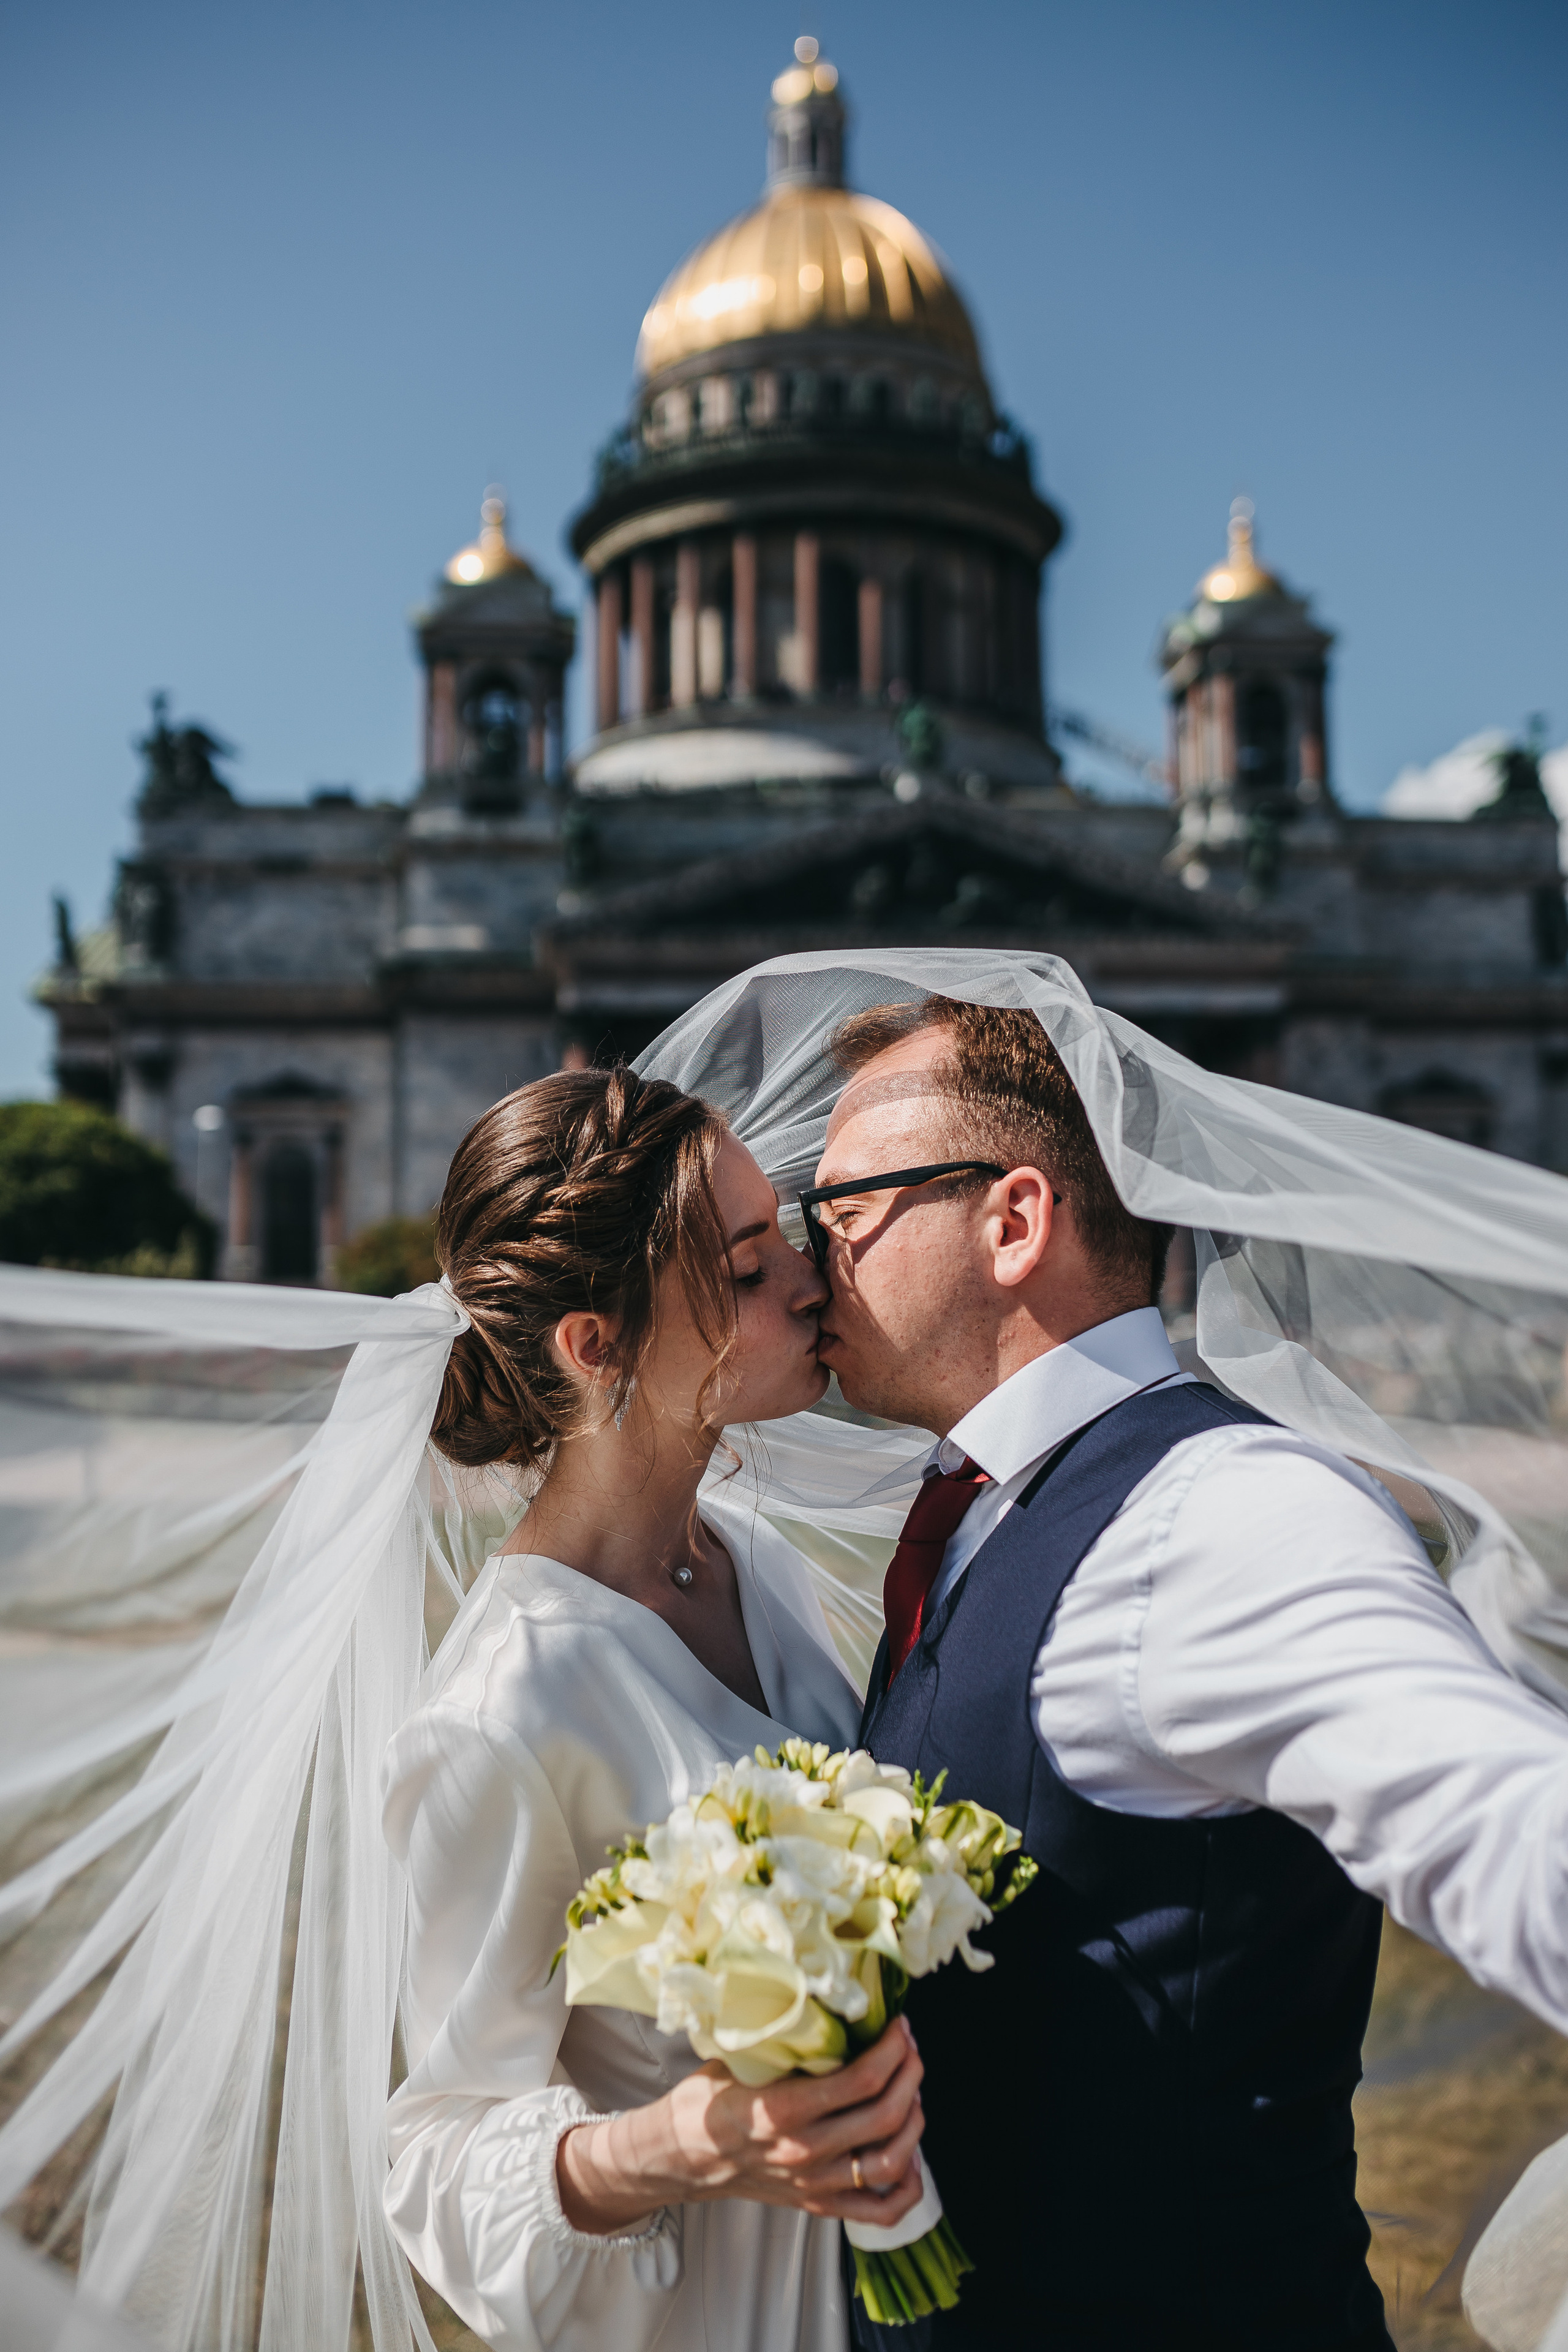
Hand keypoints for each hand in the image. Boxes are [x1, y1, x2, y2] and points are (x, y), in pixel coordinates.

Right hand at [557, 2017, 924, 2235]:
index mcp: (784, 2110)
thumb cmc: (710, 2099)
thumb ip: (787, 2041)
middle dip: (910, 2074)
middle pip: (885, 2116)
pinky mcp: (818, 2205)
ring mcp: (814, 2184)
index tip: (899, 2026)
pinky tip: (911, 2159)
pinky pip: (879, 2211)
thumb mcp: (742, 2057)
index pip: (862, 2080)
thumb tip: (831, 2002)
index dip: (892, 2049)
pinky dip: (906, 2189)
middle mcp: (805, 2152)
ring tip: (912, 2092)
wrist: (681, 2155)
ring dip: (914, 2123)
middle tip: (910, 2049)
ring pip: (890, 2162)